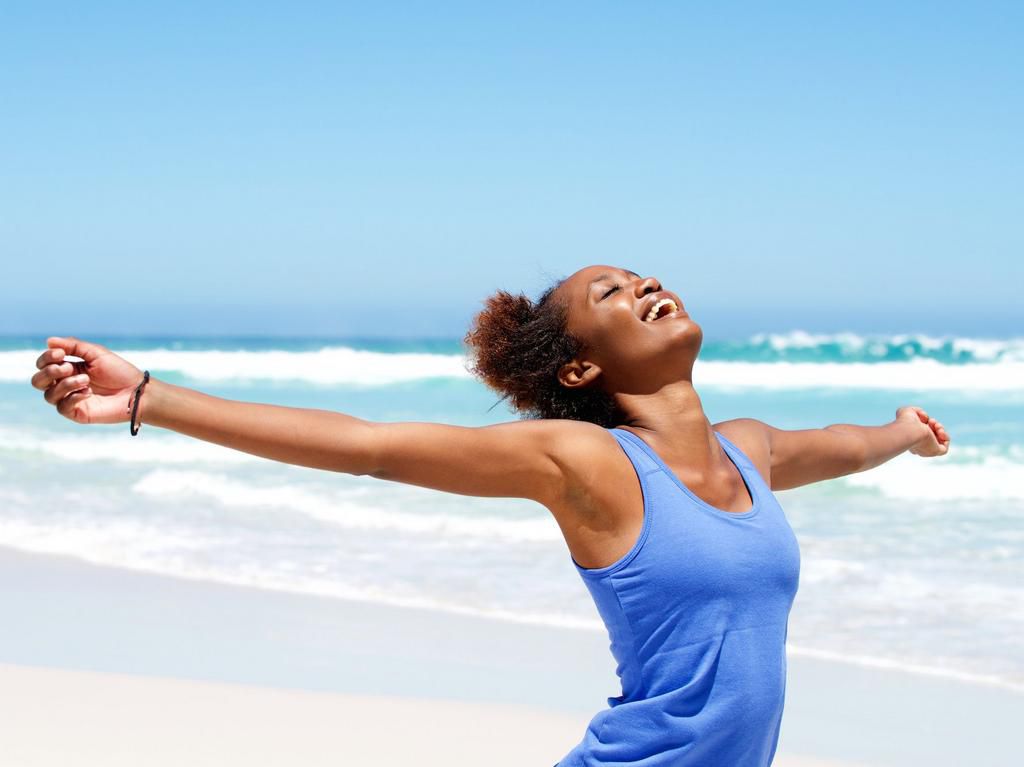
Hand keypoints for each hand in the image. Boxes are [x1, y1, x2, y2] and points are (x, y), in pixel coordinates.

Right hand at [31, 336, 145, 424]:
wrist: (136, 390)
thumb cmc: (119, 371)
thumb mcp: (96, 353)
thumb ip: (73, 346)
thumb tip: (49, 341)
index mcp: (68, 368)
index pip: (43, 364)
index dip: (46, 358)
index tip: (61, 354)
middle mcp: (65, 384)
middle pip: (38, 381)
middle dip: (48, 372)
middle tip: (68, 367)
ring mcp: (70, 399)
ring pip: (48, 395)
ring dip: (65, 384)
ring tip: (86, 380)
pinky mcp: (77, 413)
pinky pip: (62, 407)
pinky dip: (73, 397)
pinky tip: (88, 392)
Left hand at [895, 405, 949, 456]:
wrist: (909, 430)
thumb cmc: (905, 421)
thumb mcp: (907, 412)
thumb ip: (914, 412)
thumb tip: (922, 415)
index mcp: (910, 438)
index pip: (920, 434)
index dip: (925, 423)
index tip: (922, 417)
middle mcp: (918, 446)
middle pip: (931, 436)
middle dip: (933, 425)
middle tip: (930, 420)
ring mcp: (926, 450)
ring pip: (938, 440)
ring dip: (940, 429)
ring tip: (935, 424)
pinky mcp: (934, 451)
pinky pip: (944, 449)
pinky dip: (945, 437)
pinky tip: (940, 430)